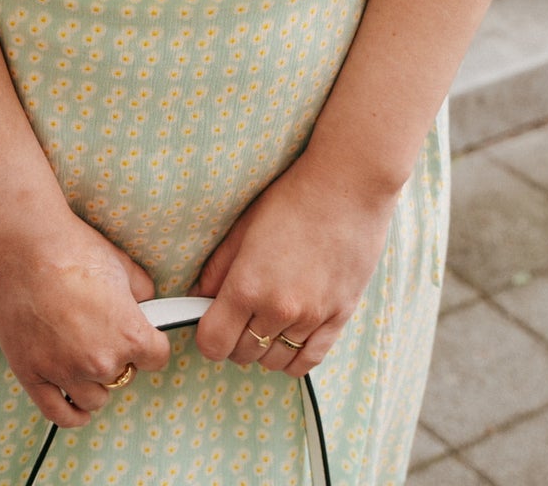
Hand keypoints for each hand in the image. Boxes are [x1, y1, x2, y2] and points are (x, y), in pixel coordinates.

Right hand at [0, 204, 170, 425]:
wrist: (23, 244)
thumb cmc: (71, 248)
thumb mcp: (121, 263)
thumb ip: (142, 291)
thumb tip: (146, 303)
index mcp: (128, 334)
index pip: (157, 358)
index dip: (151, 344)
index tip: (144, 337)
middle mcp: (99, 361)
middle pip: (123, 376)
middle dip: (119, 357)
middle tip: (101, 330)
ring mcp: (64, 372)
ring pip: (94, 399)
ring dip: (94, 383)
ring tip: (86, 358)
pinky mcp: (32, 375)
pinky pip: (58, 414)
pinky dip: (72, 414)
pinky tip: (77, 408)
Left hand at [192, 152, 397, 379]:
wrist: (349, 186)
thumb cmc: (293, 198)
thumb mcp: (245, 226)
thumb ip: (217, 269)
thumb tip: (198, 298)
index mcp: (248, 284)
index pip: (213, 343)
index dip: (209, 337)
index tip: (213, 324)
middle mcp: (278, 308)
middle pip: (242, 354)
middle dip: (235, 340)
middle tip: (240, 316)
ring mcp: (311, 317)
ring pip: (274, 362)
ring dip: (264, 348)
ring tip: (267, 321)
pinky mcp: (339, 318)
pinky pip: (308, 361)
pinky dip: (294, 358)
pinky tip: (289, 337)